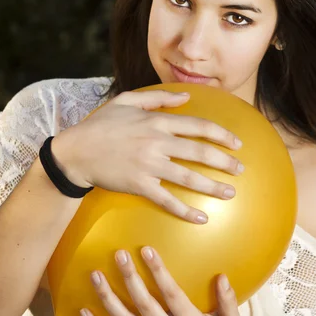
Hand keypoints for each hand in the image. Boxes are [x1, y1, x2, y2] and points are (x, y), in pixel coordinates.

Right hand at [52, 89, 243, 223]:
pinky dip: (185, 211)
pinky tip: (201, 218)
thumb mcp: (126, 100)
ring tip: (230, 193)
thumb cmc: (100, 125)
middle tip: (241, 170)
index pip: (198, 126)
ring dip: (212, 186)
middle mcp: (157, 142)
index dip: (221, 134)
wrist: (75, 152)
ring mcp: (149, 165)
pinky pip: (167, 200)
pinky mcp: (139, 185)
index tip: (237, 143)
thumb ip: (158, 97)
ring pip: (188, 177)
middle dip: (225, 161)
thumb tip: (187, 97)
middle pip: (199, 152)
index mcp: (157, 121)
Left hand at [80, 247, 239, 315]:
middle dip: (130, 278)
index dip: (159, 272)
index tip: (147, 250)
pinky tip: (83, 312)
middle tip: (119, 254)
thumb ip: (228, 299)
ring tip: (96, 276)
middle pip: (145, 305)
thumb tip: (222, 275)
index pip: (172, 294)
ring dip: (108, 298)